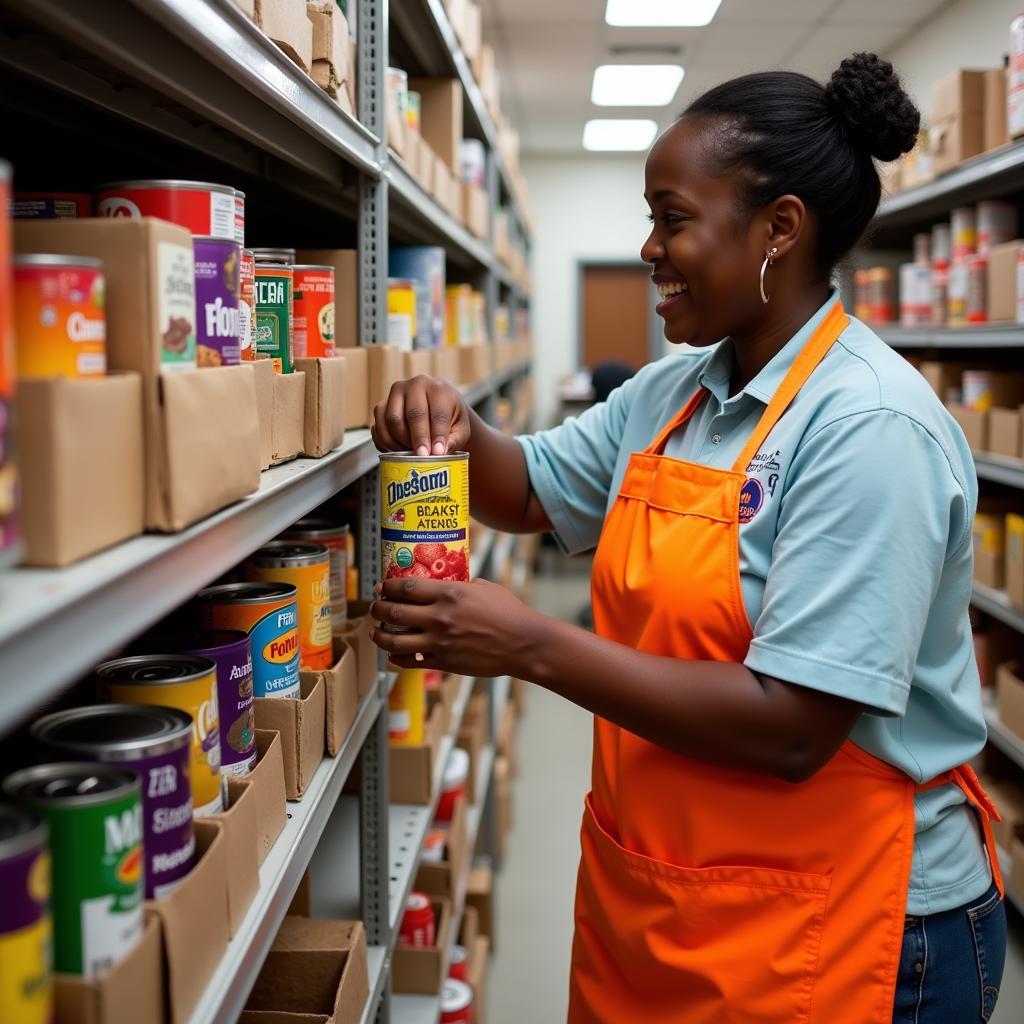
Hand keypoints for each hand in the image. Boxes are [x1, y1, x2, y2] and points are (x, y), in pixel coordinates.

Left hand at [370, 577, 546, 677]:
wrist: (523, 644)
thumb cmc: (510, 613)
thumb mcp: (485, 587)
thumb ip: (463, 584)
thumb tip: (452, 582)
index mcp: (449, 593)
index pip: (407, 587)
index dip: (388, 586)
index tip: (381, 587)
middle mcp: (439, 617)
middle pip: (394, 611)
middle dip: (378, 609)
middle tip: (375, 607)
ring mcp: (439, 641)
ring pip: (395, 639)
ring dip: (380, 635)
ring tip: (376, 632)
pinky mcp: (444, 662)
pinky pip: (410, 661)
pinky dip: (396, 656)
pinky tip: (393, 653)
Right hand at [372, 375, 470, 455]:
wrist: (436, 406)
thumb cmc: (451, 417)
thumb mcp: (461, 428)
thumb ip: (454, 440)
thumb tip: (439, 453)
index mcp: (438, 388)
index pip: (438, 413)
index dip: (437, 435)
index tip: (437, 453)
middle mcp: (415, 386)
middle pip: (413, 414)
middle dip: (417, 438)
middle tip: (422, 456)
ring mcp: (395, 394)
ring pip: (392, 420)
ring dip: (401, 442)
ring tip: (412, 454)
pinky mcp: (381, 406)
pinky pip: (378, 427)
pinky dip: (386, 443)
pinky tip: (397, 452)